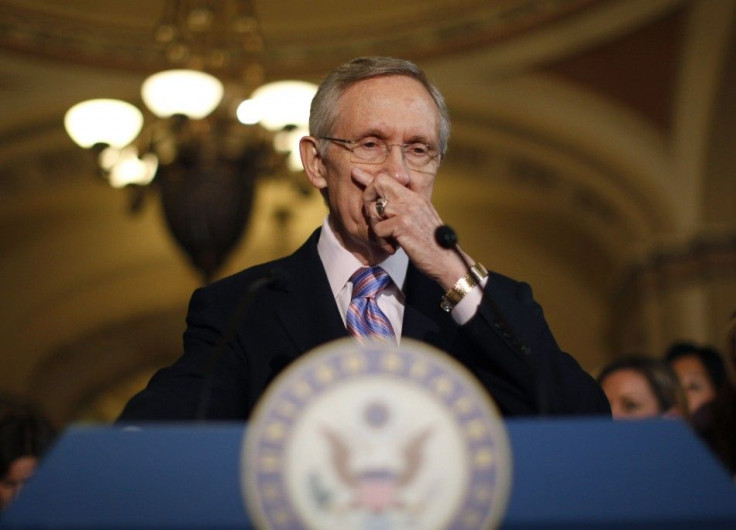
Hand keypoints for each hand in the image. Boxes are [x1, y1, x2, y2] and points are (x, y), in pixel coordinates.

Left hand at [352, 167, 468, 289]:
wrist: (446, 260)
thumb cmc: (431, 243)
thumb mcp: (418, 218)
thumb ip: (402, 207)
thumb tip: (380, 201)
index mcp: (414, 196)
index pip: (386, 177)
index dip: (369, 179)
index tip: (357, 177)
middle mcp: (411, 199)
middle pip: (377, 183)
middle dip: (367, 199)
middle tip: (375, 218)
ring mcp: (407, 211)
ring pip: (374, 209)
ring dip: (376, 227)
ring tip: (389, 239)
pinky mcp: (402, 225)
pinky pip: (378, 229)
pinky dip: (382, 242)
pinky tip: (393, 247)